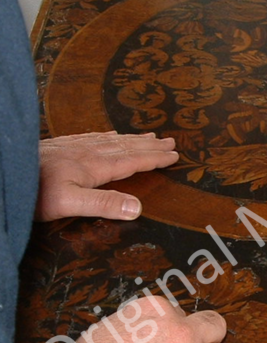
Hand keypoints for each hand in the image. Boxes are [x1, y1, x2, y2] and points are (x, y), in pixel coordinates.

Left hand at [36, 132, 178, 221]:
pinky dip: (110, 136)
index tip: (174, 155)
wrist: (5, 171)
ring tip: (150, 136)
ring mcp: (75, 147)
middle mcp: (89, 152)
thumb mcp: (70, 203)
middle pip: (128, 147)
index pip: (133, 160)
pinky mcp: (62, 146)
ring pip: (113, 140)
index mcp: (96, 166)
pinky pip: (94, 137)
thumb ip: (104, 204)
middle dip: (150, 145)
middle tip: (171, 141)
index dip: (155, 158)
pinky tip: (110, 134)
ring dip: (134, 139)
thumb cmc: (34, 192)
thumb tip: (138, 208)